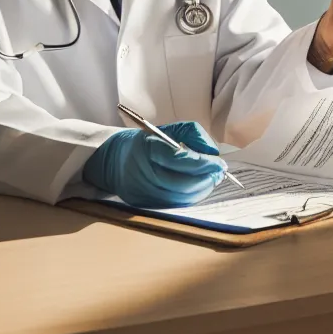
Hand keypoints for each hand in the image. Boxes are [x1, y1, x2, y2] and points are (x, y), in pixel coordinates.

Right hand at [82, 120, 224, 207]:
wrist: (112, 159)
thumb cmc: (145, 142)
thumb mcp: (166, 129)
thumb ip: (193, 134)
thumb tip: (213, 152)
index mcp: (146, 148)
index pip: (180, 159)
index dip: (204, 163)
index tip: (220, 163)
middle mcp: (142, 172)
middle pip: (182, 183)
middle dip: (206, 178)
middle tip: (219, 172)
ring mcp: (141, 192)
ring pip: (180, 197)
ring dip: (201, 189)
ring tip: (211, 179)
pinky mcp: (142, 204)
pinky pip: (173, 204)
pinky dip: (190, 197)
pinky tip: (197, 188)